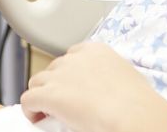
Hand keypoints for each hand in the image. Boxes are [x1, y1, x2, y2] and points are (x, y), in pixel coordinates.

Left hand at [19, 42, 166, 131]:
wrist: (133, 113)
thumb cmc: (138, 102)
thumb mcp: (126, 77)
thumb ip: (110, 75)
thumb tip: (106, 89)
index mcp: (95, 50)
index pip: (72, 56)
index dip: (69, 74)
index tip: (73, 87)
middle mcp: (74, 58)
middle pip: (54, 68)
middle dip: (56, 84)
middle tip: (64, 103)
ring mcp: (60, 75)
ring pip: (37, 81)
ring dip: (41, 95)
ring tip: (48, 112)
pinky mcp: (49, 94)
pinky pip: (28, 99)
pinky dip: (30, 109)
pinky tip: (38, 118)